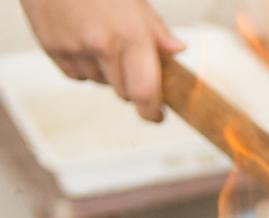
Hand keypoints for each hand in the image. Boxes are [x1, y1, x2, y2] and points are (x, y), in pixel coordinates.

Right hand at [20, 0, 184, 121]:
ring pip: (100, 83)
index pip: (145, 93)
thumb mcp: (136, 1)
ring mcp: (74, 48)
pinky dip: (84, 67)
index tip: (156, 116)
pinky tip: (83, 41)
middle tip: (131, 64)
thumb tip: (177, 51)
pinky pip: (76, 75)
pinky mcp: (52, 48)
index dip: (152, 112)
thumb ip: (157, 31)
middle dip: (132, 86)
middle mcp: (102, 46)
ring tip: (102, 41)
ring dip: (107, 74)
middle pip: (124, 93)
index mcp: (131, 35)